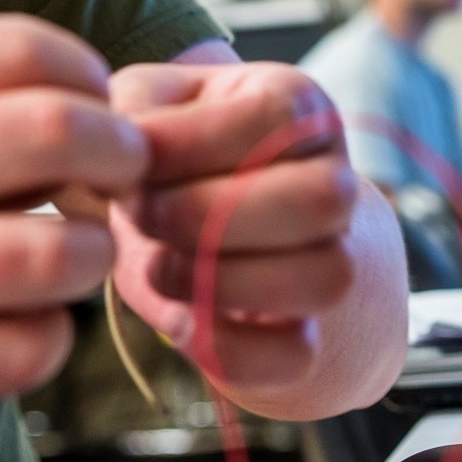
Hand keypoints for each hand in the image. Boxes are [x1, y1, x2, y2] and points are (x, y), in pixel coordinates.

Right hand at [0, 14, 147, 447]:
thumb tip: (67, 111)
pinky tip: (20, 331)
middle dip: (122, 155)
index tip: (95, 104)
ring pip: (58, 254)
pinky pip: (19, 353)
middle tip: (122, 178)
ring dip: (90, 258)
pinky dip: (45, 343)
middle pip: (60, 134)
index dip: (85, 72)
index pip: (18, 45)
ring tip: (68, 261)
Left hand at [107, 62, 359, 391]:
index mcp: (298, 107)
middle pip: (321, 200)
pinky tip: (178, 320)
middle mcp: (336, 181)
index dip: (191, 143)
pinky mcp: (311, 340)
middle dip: (208, 214)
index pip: (276, 118)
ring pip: (324, 278)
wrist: (217, 239)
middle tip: (142, 216)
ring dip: (221, 280)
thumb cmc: (172, 162)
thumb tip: (124, 149)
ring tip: (160, 265)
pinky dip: (225, 346)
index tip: (131, 162)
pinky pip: (294, 354)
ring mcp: (337, 264)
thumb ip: (133, 108)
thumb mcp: (149, 111)